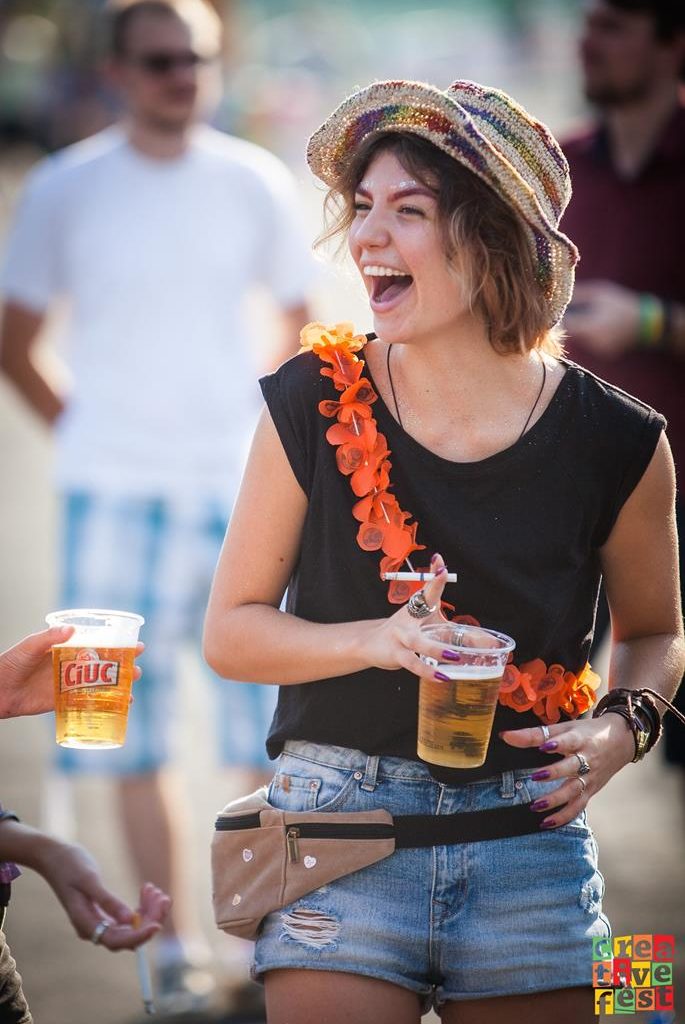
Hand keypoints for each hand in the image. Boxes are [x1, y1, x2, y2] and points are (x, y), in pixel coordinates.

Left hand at [0, 628, 143, 718]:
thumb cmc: (10, 663)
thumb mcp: (29, 646)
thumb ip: (49, 638)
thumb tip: (71, 630)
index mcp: (67, 648)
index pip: (98, 643)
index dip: (118, 644)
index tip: (135, 644)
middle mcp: (72, 665)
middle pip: (104, 665)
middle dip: (123, 666)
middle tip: (138, 669)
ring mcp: (68, 684)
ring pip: (99, 684)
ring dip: (117, 686)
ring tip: (132, 688)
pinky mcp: (63, 701)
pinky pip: (87, 702)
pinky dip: (103, 704)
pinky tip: (117, 706)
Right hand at [38, 839, 170, 950]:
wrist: (54, 856)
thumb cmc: (69, 865)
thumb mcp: (89, 880)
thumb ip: (107, 901)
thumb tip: (130, 919)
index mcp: (85, 924)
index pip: (117, 940)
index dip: (139, 936)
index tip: (157, 925)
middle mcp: (93, 928)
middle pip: (127, 935)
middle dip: (149, 918)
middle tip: (163, 897)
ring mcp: (99, 921)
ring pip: (130, 926)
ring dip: (148, 911)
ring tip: (155, 890)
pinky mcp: (104, 913)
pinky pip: (127, 917)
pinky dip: (140, 906)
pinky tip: (147, 889)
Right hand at [360, 554, 451, 676]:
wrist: (370, 643)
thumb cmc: (404, 631)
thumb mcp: (423, 621)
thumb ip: (454, 630)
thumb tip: (489, 642)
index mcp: (417, 606)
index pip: (429, 587)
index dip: (435, 575)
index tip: (439, 560)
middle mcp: (408, 616)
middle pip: (422, 599)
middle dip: (433, 587)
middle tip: (443, 574)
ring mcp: (400, 635)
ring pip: (419, 642)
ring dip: (437, 650)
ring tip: (455, 656)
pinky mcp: (395, 653)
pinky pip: (412, 663)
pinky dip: (426, 670)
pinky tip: (441, 677)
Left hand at [500, 714, 634, 827]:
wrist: (621, 740)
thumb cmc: (587, 732)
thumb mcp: (565, 728)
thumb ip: (535, 733)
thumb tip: (505, 736)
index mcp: (580, 739)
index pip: (569, 741)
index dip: (557, 744)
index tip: (543, 746)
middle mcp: (587, 759)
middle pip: (573, 767)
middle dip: (555, 773)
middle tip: (535, 777)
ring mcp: (590, 777)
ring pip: (575, 791)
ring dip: (556, 800)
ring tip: (536, 806)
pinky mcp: (591, 790)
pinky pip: (578, 806)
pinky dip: (564, 817)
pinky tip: (546, 823)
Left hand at [564, 280, 640, 357]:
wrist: (644, 322)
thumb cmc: (620, 303)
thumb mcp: (599, 293)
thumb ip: (578, 294)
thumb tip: (559, 295)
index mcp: (590, 327)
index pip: (565, 325)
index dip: (560, 319)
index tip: (559, 312)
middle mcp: (592, 342)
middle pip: (572, 334)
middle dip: (571, 324)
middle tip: (574, 313)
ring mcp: (599, 349)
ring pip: (581, 340)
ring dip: (583, 330)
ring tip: (595, 318)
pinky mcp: (604, 353)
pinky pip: (592, 344)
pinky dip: (593, 336)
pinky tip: (604, 328)